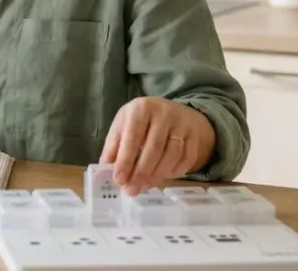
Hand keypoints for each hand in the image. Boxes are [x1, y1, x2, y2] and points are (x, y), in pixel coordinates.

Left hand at [100, 97, 214, 195]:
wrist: (173, 110)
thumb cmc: (141, 121)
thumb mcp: (123, 126)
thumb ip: (113, 147)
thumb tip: (103, 173)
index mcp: (141, 108)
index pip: (133, 136)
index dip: (126, 160)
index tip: (119, 179)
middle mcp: (164, 113)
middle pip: (154, 148)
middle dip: (141, 173)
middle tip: (131, 190)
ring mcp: (182, 124)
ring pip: (172, 155)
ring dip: (157, 176)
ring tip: (143, 187)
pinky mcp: (194, 136)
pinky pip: (186, 159)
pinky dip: (174, 173)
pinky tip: (161, 178)